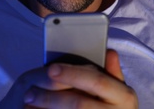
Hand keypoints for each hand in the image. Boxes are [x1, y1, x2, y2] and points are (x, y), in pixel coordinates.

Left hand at [0, 50, 137, 107]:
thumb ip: (112, 72)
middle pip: (78, 104)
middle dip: (51, 98)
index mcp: (124, 96)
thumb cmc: (116, 105)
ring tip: (29, 104)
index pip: (96, 80)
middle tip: (29, 93)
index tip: (50, 69)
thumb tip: (110, 51)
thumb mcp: (119, 89)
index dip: (73, 74)